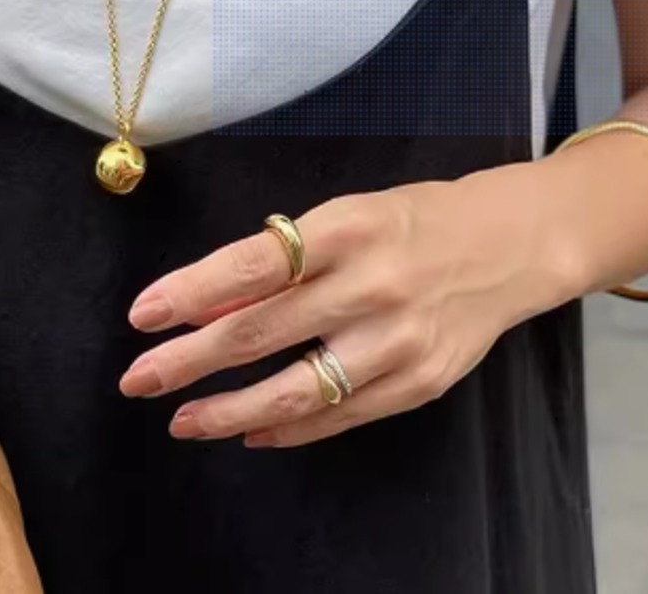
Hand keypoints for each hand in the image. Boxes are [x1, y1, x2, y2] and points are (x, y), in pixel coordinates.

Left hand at [118, 170, 574, 447]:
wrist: (509, 247)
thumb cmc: (410, 221)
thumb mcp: (345, 216)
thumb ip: (282, 259)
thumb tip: (207, 302)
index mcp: (347, 228)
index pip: (252, 266)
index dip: (191, 292)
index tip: (143, 315)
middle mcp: (371, 286)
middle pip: (261, 333)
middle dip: (189, 361)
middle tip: (138, 379)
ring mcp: (398, 342)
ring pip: (296, 391)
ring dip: (228, 411)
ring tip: (183, 420)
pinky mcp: (419, 384)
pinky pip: (339, 416)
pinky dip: (287, 429)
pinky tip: (249, 431)